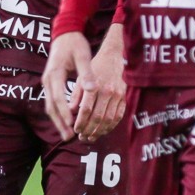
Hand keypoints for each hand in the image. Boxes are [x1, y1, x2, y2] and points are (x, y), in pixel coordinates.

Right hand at [40, 30, 91, 141]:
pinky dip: (58, 114)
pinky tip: (66, 123)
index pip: (58, 97)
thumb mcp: (83, 56)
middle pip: (51, 107)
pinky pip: (51, 103)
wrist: (63, 33)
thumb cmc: (75, 43)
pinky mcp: (50, 84)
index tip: (72, 125)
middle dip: (60, 123)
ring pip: (49, 107)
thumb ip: (86, 73)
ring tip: (67, 136)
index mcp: (55, 73)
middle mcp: (47, 80)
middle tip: (69, 138)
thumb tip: (92, 89)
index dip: (65, 113)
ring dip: (58, 122)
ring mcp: (47, 82)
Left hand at [70, 26, 127, 141]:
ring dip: (99, 131)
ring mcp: (118, 95)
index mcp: (95, 86)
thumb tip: (70, 111)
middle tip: (81, 137)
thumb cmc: (96, 67)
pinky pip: (118, 116)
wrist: (115, 56)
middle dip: (89, 130)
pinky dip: (111, 126)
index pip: (86, 109)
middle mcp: (108, 92)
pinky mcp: (124, 97)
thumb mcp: (82, 77)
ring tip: (91, 137)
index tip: (75, 129)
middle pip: (97, 117)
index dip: (80, 122)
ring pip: (109, 120)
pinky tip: (103, 131)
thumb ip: (77, 95)